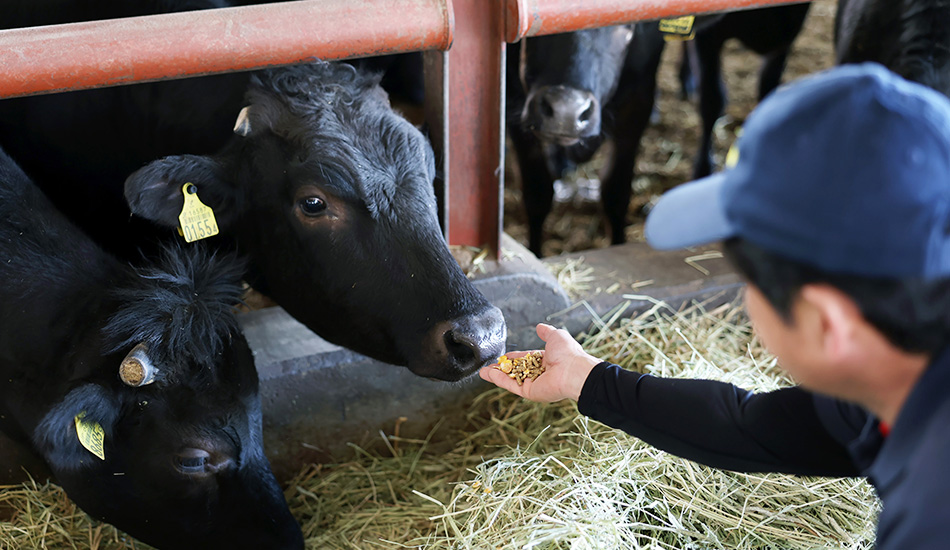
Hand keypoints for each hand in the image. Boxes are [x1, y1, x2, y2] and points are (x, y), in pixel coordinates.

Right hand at [479, 323, 601, 402]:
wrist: (573, 371)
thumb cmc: (567, 354)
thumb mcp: (556, 336)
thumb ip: (546, 332)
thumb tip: (540, 326)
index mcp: (546, 361)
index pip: (526, 359)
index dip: (514, 357)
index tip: (504, 356)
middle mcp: (540, 373)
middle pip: (517, 370)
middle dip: (503, 367)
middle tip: (490, 364)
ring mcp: (534, 384)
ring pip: (511, 379)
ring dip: (496, 375)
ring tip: (482, 371)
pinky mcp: (529, 392)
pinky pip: (511, 385)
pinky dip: (499, 380)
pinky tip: (488, 374)